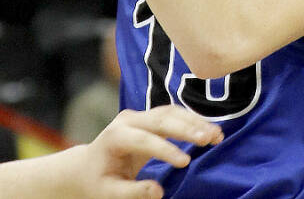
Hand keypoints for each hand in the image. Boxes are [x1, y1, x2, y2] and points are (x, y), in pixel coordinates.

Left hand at [74, 106, 221, 198]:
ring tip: (217, 135)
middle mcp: (127, 120)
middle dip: (188, 128)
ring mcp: (139, 115)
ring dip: (196, 122)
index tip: (185, 163)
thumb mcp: (108, 193)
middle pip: (161, 118)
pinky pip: (174, 114)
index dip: (166, 149)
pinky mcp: (150, 116)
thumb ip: (132, 191)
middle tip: (210, 139)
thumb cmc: (96, 182)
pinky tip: (209, 130)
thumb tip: (159, 191)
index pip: (144, 139)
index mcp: (114, 137)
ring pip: (172, 112)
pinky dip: (193, 120)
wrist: (86, 167)